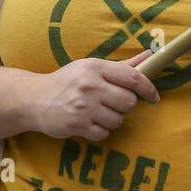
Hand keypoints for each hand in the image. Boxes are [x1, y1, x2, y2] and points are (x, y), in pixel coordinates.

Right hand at [29, 50, 158, 141]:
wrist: (35, 99)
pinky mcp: (76, 125)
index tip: (154, 97)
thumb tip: (150, 56)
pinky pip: (103, 133)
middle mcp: (90, 85)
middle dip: (125, 105)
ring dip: (112, 119)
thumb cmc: (69, 81)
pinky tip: (89, 122)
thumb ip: (122, 65)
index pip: (133, 77)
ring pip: (118, 120)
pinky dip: (100, 131)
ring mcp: (83, 106)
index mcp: (95, 67)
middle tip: (113, 103)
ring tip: (98, 112)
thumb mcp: (92, 67)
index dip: (148, 88)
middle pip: (129, 102)